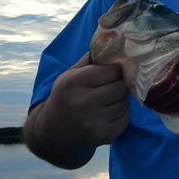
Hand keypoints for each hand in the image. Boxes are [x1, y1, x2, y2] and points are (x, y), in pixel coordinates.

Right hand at [24, 52, 129, 168]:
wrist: (52, 134)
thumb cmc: (64, 98)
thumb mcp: (69, 75)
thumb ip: (89, 59)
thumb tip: (113, 42)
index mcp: (74, 82)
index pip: (113, 70)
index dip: (115, 71)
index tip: (112, 73)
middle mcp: (84, 102)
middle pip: (122, 87)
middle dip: (119, 85)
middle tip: (111, 87)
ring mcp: (94, 122)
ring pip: (125, 103)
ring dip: (120, 101)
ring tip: (106, 102)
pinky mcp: (104, 136)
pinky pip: (125, 119)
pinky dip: (120, 116)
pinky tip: (107, 115)